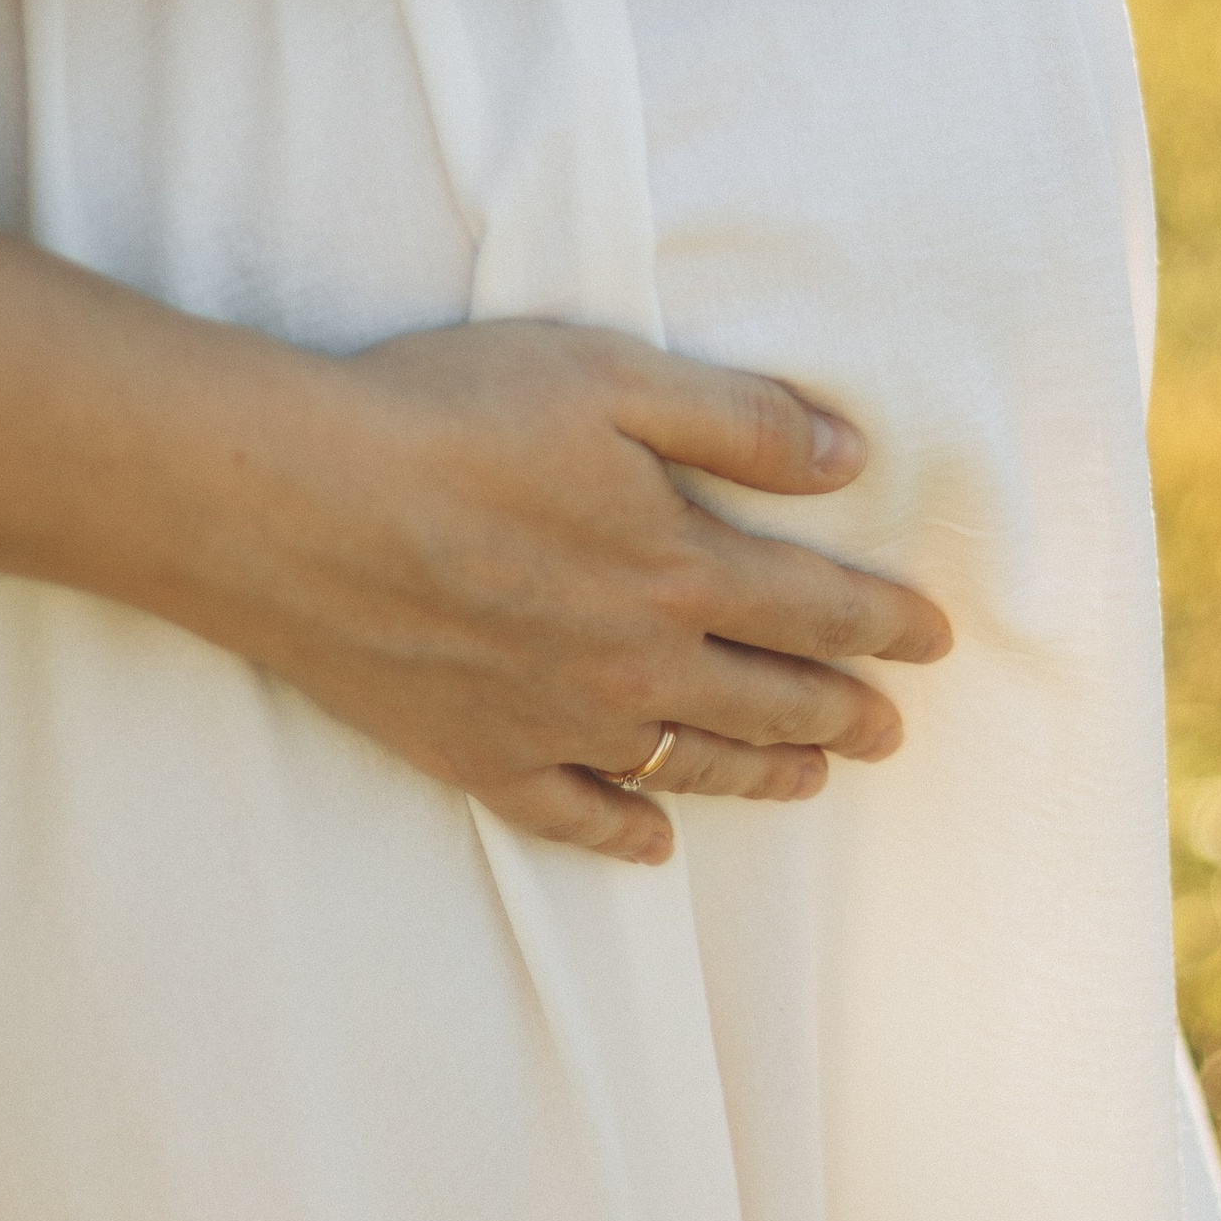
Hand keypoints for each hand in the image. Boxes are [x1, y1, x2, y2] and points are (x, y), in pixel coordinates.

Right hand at [166, 319, 953, 867]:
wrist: (285, 504)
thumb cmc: (445, 416)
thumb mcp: (612, 377)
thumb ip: (741, 422)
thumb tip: (851, 459)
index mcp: (681, 567)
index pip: (820, 606)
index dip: (888, 623)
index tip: (935, 639)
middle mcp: (634, 664)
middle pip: (769, 699)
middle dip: (844, 710)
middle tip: (891, 728)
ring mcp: (552, 721)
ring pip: (688, 765)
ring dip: (762, 772)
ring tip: (811, 777)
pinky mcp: (472, 753)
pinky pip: (570, 815)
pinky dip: (622, 834)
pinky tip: (652, 843)